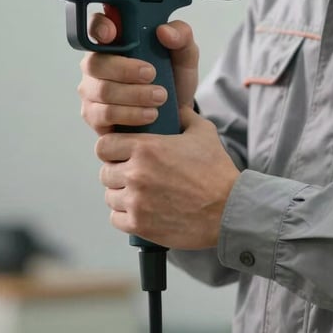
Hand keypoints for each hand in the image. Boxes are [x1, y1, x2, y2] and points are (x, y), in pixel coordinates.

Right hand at [78, 15, 199, 135]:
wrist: (177, 114)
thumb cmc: (173, 79)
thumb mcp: (184, 54)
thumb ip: (181, 35)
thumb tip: (164, 31)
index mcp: (115, 41)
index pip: (96, 26)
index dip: (99, 27)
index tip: (113, 34)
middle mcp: (97, 63)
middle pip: (95, 63)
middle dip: (125, 70)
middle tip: (152, 74)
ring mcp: (92, 90)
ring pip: (102, 90)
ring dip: (134, 95)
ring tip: (159, 97)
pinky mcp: (94, 115)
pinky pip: (104, 114)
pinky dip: (130, 114)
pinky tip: (149, 114)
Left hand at [95, 106, 239, 248]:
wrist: (229, 210)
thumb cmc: (216, 171)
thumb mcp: (202, 132)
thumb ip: (183, 115)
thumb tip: (174, 107)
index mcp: (145, 148)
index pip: (103, 145)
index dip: (111, 148)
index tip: (120, 153)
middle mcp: (135, 173)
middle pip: (105, 172)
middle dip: (117, 172)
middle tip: (133, 175)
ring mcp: (136, 201)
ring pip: (110, 196)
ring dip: (121, 194)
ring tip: (138, 194)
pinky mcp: (140, 225)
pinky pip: (116, 219)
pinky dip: (125, 216)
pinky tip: (140, 211)